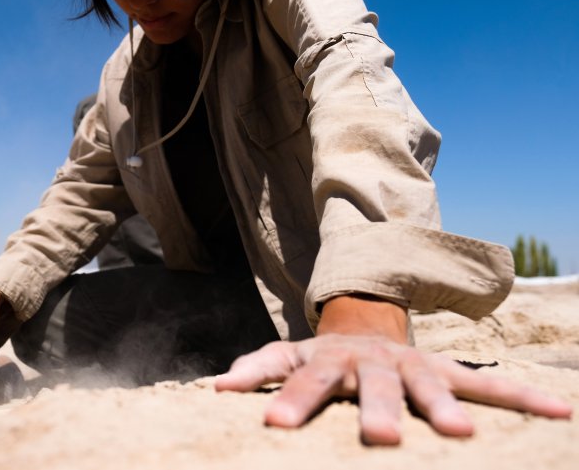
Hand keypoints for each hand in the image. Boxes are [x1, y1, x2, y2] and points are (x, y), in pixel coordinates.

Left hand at [214, 297, 572, 444]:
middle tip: (382, 438)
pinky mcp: (447, 371)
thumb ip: (258, 369)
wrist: (366, 322)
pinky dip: (523, 395)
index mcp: (329, 360)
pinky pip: (488, 384)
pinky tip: (561, 409)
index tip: (273, 424)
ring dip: (447, 406)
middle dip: (378, 410)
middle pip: (375, 386)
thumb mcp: (287, 355)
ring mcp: (413, 366)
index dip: (291, 402)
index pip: (305, 380)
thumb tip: (216, 387)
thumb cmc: (322, 355)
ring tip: (460, 434)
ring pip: (433, 383)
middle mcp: (374, 362)